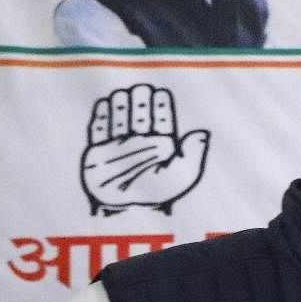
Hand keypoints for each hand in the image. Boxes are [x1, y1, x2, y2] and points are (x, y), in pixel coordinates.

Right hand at [80, 83, 210, 215]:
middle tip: (141, 89)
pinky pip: (98, 130)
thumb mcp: (182, 174)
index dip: (161, 105)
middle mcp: (140, 142)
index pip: (161, 119)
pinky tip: (104, 103)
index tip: (160, 93)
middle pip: (140, 115)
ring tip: (124, 94)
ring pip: (120, 119)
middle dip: (140, 101)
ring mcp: (118, 145)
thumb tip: (203, 133)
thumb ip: (193, 154)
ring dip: (122, 106)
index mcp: (162, 146)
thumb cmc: (159, 193)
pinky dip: (101, 117)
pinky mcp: (97, 151)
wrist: (128, 212)